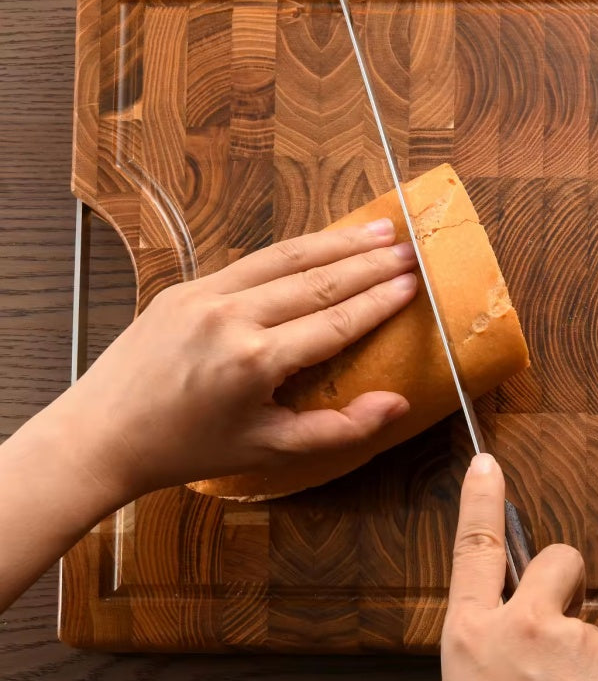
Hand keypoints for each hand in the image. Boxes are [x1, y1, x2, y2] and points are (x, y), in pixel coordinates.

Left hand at [47, 217, 417, 501]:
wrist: (102, 434)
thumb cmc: (188, 449)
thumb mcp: (269, 450)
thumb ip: (339, 428)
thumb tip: (397, 403)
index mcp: (255, 361)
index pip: (335, 321)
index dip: (379, 301)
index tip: (413, 283)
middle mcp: (232, 317)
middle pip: (318, 280)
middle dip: (369, 262)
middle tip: (410, 248)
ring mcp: (205, 294)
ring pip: (286, 258)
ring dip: (337, 242)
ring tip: (378, 230)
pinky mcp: (186, 285)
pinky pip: (252, 261)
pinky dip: (294, 250)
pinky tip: (321, 244)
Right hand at [441, 454, 597, 680]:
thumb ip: (493, 645)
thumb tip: (523, 623)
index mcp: (470, 636)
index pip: (474, 549)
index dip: (480, 502)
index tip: (486, 466)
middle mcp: (520, 625)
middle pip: (558, 560)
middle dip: (569, 578)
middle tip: (565, 623)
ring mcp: (572, 640)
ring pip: (591, 630)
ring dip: (586, 664)